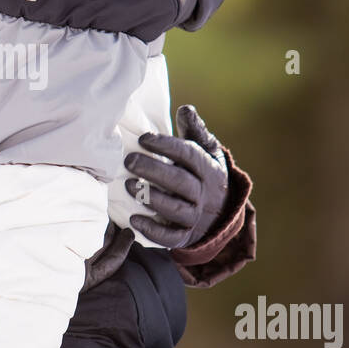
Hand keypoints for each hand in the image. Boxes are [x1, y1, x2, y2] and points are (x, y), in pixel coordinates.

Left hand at [123, 104, 228, 248]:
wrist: (221, 213)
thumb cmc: (205, 174)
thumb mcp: (207, 151)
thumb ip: (195, 131)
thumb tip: (185, 109)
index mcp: (210, 169)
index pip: (189, 155)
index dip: (166, 146)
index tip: (143, 138)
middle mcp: (204, 194)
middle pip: (180, 182)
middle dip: (153, 171)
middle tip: (128, 161)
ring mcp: (196, 217)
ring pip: (175, 209)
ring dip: (151, 198)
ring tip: (128, 186)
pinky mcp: (186, 236)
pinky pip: (171, 238)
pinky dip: (153, 231)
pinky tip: (134, 220)